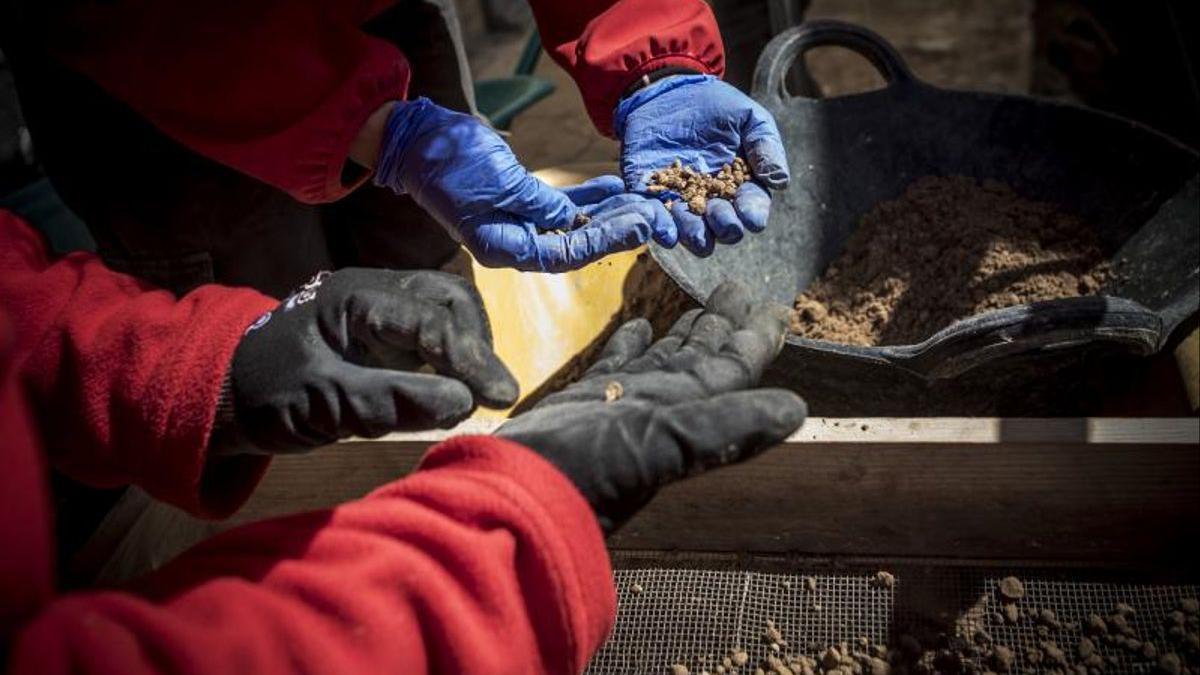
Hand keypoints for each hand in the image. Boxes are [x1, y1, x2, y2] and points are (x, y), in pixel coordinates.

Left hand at [212, 269, 517, 454]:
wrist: (230, 394)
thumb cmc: (268, 394)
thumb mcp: (321, 403)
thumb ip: (389, 402)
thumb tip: (462, 403)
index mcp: (355, 298)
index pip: (430, 318)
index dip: (471, 358)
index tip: (502, 398)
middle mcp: (377, 292)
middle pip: (451, 298)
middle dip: (477, 344)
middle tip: (492, 394)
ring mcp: (385, 309)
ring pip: (450, 312)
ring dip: (471, 350)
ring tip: (478, 394)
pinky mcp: (390, 332)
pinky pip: (436, 334)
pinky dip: (456, 359)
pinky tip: (457, 391)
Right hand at [463, 174, 674, 271]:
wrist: (418, 139)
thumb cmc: (451, 162)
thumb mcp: (499, 182)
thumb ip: (539, 203)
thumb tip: (573, 219)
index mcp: (504, 247)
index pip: (566, 253)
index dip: (606, 240)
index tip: (640, 226)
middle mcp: (515, 241)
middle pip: (576, 242)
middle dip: (616, 228)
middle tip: (654, 215)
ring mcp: (519, 221)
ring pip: (574, 222)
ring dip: (608, 212)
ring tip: (643, 200)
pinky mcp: (521, 200)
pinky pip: (562, 203)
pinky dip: (589, 196)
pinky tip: (616, 187)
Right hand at [497, 280, 806, 533]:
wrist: (513, 498)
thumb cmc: (585, 472)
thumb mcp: (665, 444)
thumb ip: (728, 427)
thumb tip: (797, 410)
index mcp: (686, 414)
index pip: (734, 369)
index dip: (757, 338)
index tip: (778, 307)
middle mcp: (661, 409)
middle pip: (704, 358)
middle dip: (725, 325)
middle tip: (741, 288)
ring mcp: (622, 406)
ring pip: (665, 359)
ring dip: (686, 330)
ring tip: (704, 301)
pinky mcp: (584, 402)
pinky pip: (619, 365)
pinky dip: (632, 344)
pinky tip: (641, 323)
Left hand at [615, 74, 789, 255]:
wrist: (669, 93)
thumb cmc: (716, 105)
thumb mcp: (748, 118)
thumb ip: (764, 146)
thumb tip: (779, 181)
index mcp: (742, 187)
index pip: (751, 209)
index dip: (752, 214)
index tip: (750, 217)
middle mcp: (714, 203)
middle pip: (723, 230)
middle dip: (723, 227)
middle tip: (716, 213)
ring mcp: (682, 203)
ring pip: (691, 234)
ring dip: (692, 234)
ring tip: (689, 225)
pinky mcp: (652, 199)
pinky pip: (655, 222)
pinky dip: (657, 227)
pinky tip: (657, 226)